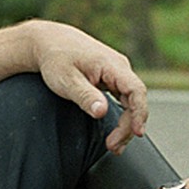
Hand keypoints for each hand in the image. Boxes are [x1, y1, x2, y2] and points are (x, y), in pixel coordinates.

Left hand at [29, 22, 148, 151]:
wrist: (48, 41)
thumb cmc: (55, 58)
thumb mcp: (66, 79)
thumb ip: (85, 96)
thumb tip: (102, 112)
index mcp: (112, 65)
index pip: (136, 90)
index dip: (140, 112)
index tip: (136, 132)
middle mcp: (119, 67)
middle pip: (135, 100)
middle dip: (128, 126)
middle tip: (114, 146)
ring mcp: (117, 73)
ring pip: (131, 101)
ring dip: (126, 124)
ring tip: (114, 145)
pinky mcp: (112, 78)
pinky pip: (124, 99)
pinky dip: (122, 116)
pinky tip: (116, 131)